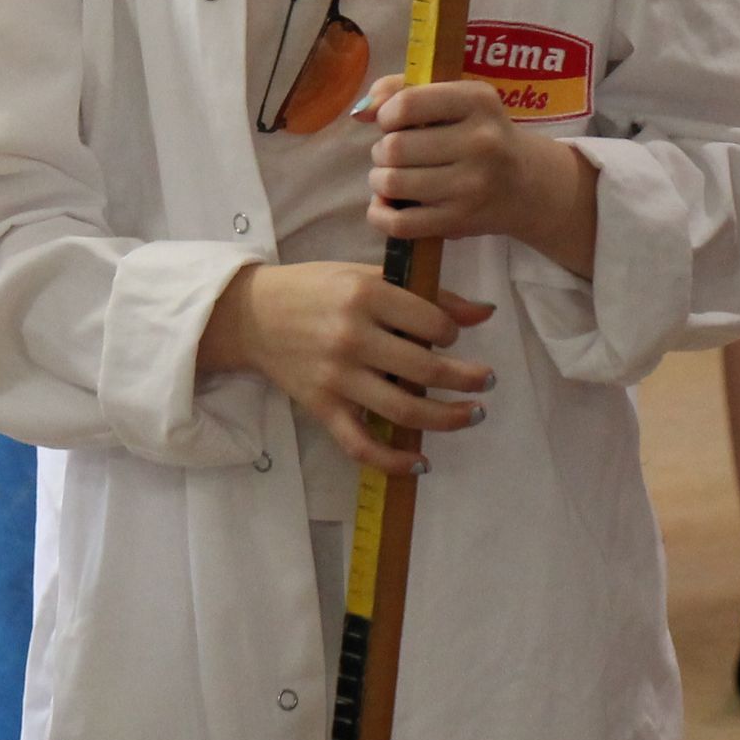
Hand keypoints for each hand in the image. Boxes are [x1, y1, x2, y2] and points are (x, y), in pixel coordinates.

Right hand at [198, 260, 493, 475]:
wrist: (253, 315)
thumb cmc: (315, 290)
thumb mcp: (365, 276)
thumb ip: (425, 294)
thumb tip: (483, 313)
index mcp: (365, 295)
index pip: (432, 324)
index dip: (452, 334)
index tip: (452, 339)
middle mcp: (352, 337)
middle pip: (426, 370)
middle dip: (468, 379)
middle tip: (487, 382)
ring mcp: (336, 377)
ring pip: (404, 409)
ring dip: (449, 418)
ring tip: (473, 414)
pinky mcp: (322, 407)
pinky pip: (361, 445)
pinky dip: (394, 461)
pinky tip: (421, 462)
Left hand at [363, 77, 598, 274]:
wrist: (526, 183)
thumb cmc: (478, 132)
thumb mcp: (453, 97)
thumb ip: (401, 90)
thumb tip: (361, 112)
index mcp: (478, 101)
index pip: (406, 104)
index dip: (386, 115)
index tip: (393, 122)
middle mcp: (481, 142)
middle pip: (394, 147)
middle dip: (382, 150)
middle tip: (395, 153)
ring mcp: (472, 186)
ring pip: (392, 182)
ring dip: (379, 179)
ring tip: (393, 175)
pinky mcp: (461, 221)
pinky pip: (400, 223)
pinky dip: (380, 214)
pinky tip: (386, 204)